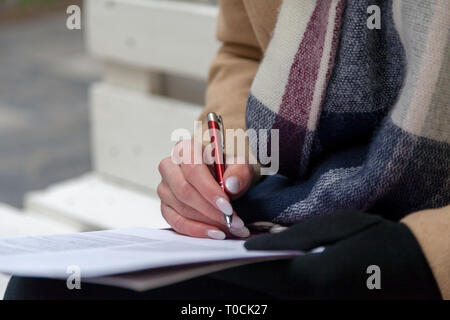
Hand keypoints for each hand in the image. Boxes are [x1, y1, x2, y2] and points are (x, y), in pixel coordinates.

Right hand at [157, 139, 252, 239]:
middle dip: (211, 210)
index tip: (227, 206)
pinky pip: (176, 222)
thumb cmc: (229, 166)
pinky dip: (197, 230)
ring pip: (181, 208)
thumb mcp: (240, 163)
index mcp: (186, 148)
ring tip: (232, 227)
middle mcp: (170, 166)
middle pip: (184, 191)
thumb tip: (231, 185)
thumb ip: (239, 172)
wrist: (225, 176)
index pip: (193, 169)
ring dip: (208, 222)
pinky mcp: (166, 206)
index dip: (209, 190)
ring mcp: (165, 188)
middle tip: (233, 221)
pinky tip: (214, 233)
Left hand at [209, 210, 441, 298]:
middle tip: (201, 254)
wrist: (407, 264)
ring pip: (264, 286)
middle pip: (254, 284)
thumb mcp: (330, 228)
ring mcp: (308, 297)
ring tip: (218, 254)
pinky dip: (260, 273)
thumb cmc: (372, 238)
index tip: (199, 256)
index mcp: (306, 276)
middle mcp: (302, 294)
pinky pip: (278, 285)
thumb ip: (288, 239)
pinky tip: (249, 260)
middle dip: (227, 269)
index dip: (224, 263)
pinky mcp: (313, 293)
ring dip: (242, 272)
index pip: (254, 270)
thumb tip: (249, 245)